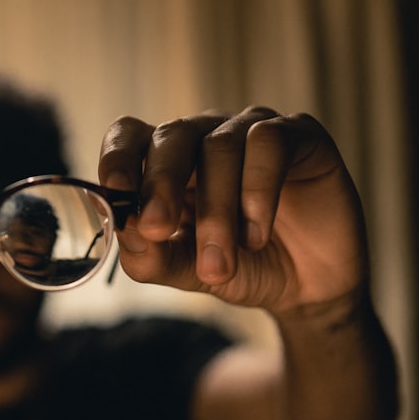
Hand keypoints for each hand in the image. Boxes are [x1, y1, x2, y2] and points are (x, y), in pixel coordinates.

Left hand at [98, 107, 368, 315]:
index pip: (129, 135)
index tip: (114, 191)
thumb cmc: (238, 268)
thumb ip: (151, 256)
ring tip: (218, 265)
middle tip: (156, 228)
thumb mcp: (185, 271)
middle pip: (172, 135)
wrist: (305, 288)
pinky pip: (268, 143)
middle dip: (159, 185)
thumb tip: (127, 231)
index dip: (117, 156)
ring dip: (214, 212)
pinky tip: (256, 235)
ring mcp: (250, 130)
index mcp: (166, 164)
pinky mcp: (298, 135)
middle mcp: (205, 137)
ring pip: (219, 147)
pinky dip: (257, 193)